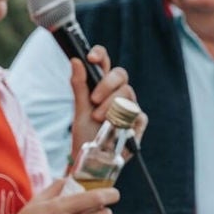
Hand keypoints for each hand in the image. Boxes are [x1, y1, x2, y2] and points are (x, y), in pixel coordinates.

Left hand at [69, 44, 146, 161]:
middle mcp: (118, 92)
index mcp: (102, 84)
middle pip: (121, 74)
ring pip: (128, 93)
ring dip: (112, 105)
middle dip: (107, 84)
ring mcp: (130, 106)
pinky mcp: (138, 122)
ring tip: (99, 119)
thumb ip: (79, 85)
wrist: (91, 159)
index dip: (100, 54)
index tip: (91, 59)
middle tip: (94, 100)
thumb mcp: (79, 109)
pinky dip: (125, 120)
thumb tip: (75, 60)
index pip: (105, 62)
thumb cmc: (85, 133)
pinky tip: (115, 128)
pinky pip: (137, 114)